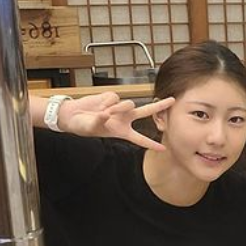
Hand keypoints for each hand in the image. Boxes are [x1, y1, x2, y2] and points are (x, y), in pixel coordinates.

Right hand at [57, 92, 174, 150]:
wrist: (71, 115)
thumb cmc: (83, 125)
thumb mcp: (92, 128)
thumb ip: (100, 121)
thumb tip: (107, 113)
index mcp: (122, 131)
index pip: (140, 139)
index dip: (151, 144)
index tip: (163, 149)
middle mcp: (124, 119)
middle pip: (146, 111)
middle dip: (159, 106)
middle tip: (173, 100)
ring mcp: (119, 107)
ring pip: (128, 104)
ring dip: (118, 108)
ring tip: (104, 113)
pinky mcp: (112, 97)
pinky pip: (114, 97)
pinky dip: (106, 102)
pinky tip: (99, 105)